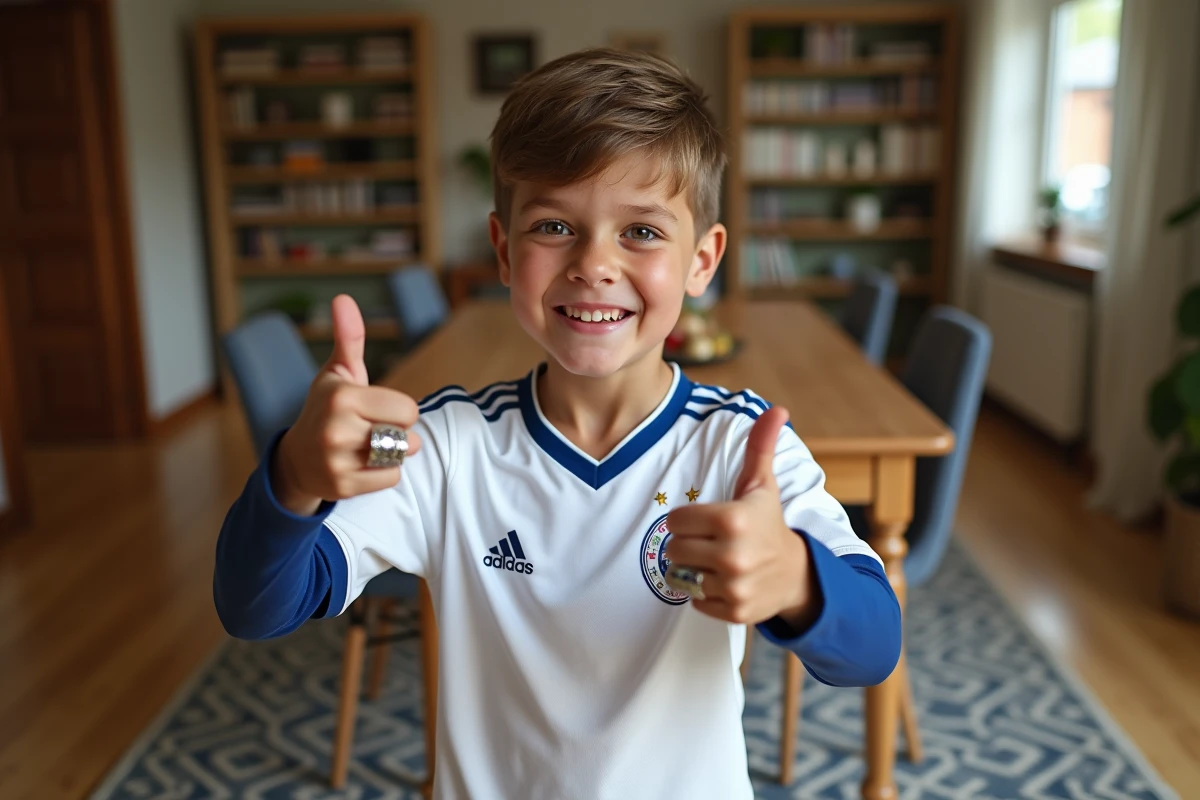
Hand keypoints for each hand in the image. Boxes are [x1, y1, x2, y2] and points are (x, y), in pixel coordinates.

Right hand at [271, 294, 421, 515]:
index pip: (408, 410)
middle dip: (398, 433)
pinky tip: (362, 465)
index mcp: (342, 397)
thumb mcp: (338, 373)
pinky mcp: (341, 487)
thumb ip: (349, 338)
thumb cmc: (325, 409)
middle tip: (373, 429)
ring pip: (399, 459)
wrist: (295, 459)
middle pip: (406, 436)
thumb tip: (343, 298)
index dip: (400, 410)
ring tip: (369, 447)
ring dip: (393, 454)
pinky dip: (384, 474)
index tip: (379, 409)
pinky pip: (390, 480)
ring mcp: (337, 461)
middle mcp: (337, 429)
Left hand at [664, 407, 815, 627]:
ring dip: (696, 570)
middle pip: (673, 549)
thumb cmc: (769, 523)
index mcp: (733, 519)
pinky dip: (705, 594)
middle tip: (711, 542)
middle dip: (688, 544)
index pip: (675, 520)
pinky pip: (695, 601)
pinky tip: (726, 582)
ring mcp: (734, 586)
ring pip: (682, 576)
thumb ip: (760, 447)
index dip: (687, 520)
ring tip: (719, 562)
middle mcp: (733, 555)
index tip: (706, 521)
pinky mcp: (733, 612)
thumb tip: (777, 409)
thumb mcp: (762, 485)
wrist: (797, 575)